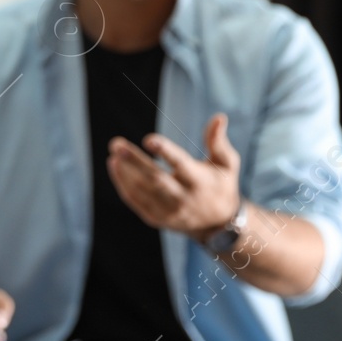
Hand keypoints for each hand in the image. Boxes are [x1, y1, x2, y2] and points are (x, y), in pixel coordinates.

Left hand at [108, 112, 240, 241]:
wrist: (216, 223)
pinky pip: (135, 201)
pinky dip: (123, 184)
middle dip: (134, 161)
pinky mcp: (156, 218)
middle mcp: (183, 198)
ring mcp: (168, 211)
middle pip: (155, 179)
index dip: (165, 151)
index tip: (148, 139)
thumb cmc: (221, 184)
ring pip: (142, 190)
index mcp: (200, 182)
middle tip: (117, 144)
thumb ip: (218, 141)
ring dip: (125, 171)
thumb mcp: (227, 164)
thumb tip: (218, 117)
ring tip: (114, 152)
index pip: (181, 165)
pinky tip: (115, 166)